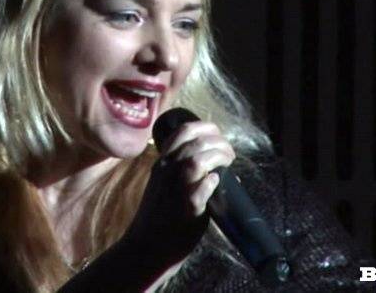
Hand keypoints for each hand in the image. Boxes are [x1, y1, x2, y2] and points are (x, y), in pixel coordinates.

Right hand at [122, 120, 236, 265]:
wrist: (146, 247)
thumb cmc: (158, 217)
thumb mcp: (163, 186)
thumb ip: (183, 174)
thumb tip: (217, 171)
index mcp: (162, 163)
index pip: (183, 131)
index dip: (205, 128)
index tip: (217, 136)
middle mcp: (167, 172)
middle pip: (195, 142)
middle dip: (219, 142)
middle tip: (229, 153)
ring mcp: (175, 189)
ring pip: (197, 160)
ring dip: (217, 157)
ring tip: (228, 162)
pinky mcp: (187, 209)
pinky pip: (200, 189)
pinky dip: (211, 182)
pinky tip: (216, 182)